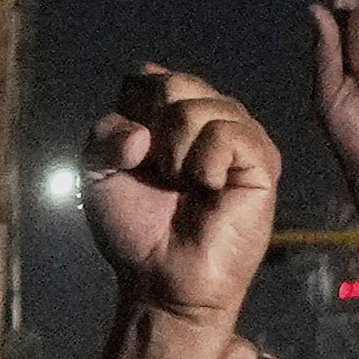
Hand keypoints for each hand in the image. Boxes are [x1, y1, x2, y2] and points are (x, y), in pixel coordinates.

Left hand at [81, 65, 282, 330]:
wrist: (160, 281)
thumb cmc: (134, 229)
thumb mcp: (96, 174)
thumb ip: (104, 136)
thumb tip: (143, 134)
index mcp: (171, 114)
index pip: (147, 78)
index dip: (130, 115)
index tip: (131, 158)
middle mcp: (208, 117)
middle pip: (174, 84)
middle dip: (154, 131)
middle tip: (160, 174)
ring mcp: (238, 137)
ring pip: (201, 107)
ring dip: (176, 152)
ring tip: (182, 185)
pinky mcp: (261, 162)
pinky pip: (230, 134)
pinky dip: (204, 162)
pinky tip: (207, 187)